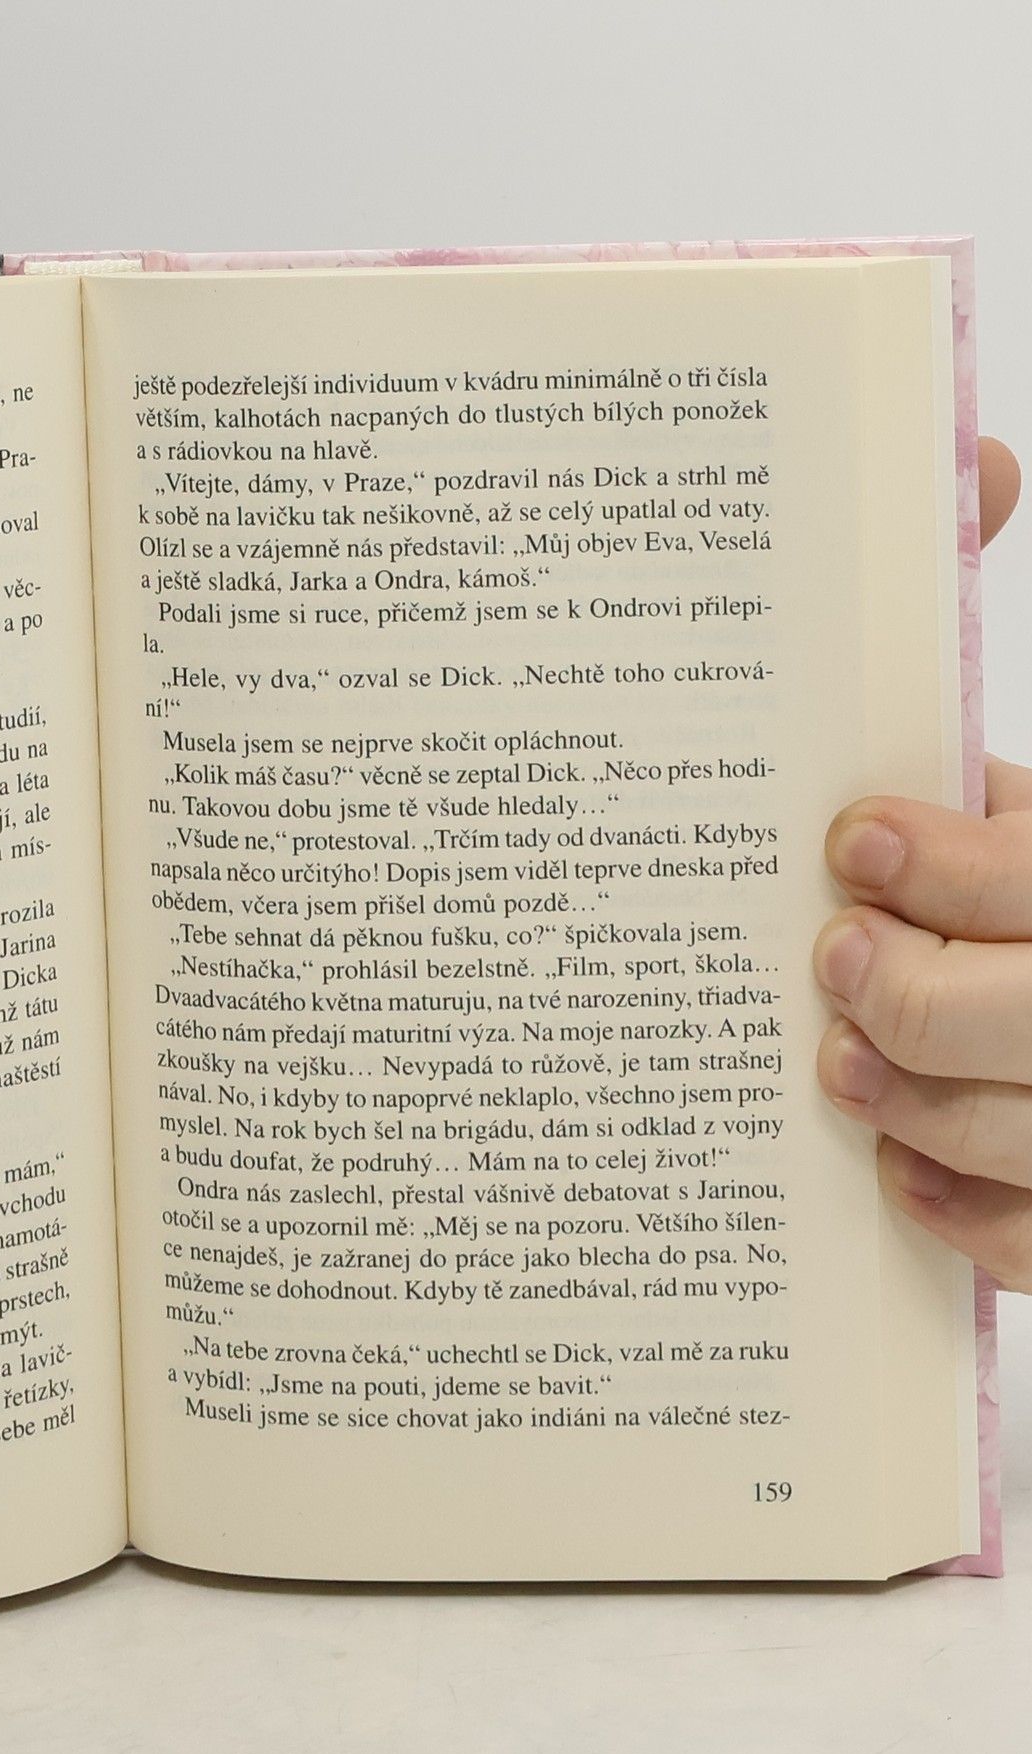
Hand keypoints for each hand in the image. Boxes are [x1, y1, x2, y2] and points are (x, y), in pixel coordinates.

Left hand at [814, 437, 1031, 1283]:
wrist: (1031, 938)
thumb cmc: (1024, 858)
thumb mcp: (1027, 755)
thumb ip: (977, 596)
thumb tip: (970, 452)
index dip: (963, 867)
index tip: (851, 841)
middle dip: (931, 1001)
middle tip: (830, 960)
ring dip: (927, 1109)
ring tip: (834, 1067)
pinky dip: (966, 1215)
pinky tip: (890, 1168)